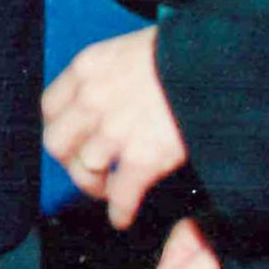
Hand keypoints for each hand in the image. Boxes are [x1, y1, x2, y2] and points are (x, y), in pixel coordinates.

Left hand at [41, 25, 187, 227]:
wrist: (218, 64)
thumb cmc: (182, 53)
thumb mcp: (131, 50)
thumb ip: (109, 76)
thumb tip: (107, 98)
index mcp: (87, 68)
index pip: (51, 107)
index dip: (60, 130)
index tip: (72, 141)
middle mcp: (91, 99)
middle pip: (57, 143)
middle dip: (70, 162)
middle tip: (88, 170)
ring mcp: (115, 130)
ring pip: (85, 171)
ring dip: (96, 187)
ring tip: (110, 192)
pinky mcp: (143, 158)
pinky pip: (121, 195)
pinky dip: (120, 211)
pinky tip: (123, 218)